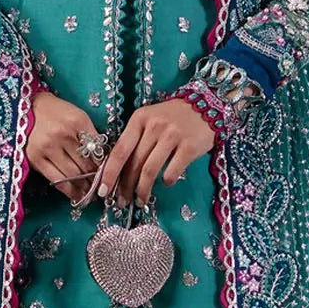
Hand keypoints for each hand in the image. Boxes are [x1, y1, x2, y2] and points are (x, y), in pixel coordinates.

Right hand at [26, 89, 107, 202]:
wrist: (28, 107)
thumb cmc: (57, 112)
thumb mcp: (78, 116)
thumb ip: (90, 135)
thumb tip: (103, 160)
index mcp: (78, 121)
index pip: (97, 150)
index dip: (105, 165)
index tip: (109, 174)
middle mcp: (63, 134)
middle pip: (86, 164)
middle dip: (96, 178)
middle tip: (102, 187)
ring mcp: (47, 147)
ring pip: (73, 175)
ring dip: (85, 186)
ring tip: (91, 192)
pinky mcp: (35, 158)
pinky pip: (57, 180)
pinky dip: (69, 190)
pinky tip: (77, 195)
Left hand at [96, 96, 213, 206]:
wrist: (205, 106)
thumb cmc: (172, 117)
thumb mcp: (149, 120)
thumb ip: (135, 140)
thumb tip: (118, 172)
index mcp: (139, 119)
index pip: (120, 150)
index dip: (109, 173)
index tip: (103, 191)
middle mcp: (154, 126)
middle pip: (134, 164)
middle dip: (125, 187)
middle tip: (122, 201)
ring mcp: (173, 136)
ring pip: (150, 171)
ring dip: (143, 190)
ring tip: (141, 200)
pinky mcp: (189, 147)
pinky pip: (171, 172)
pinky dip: (166, 182)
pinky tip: (165, 183)